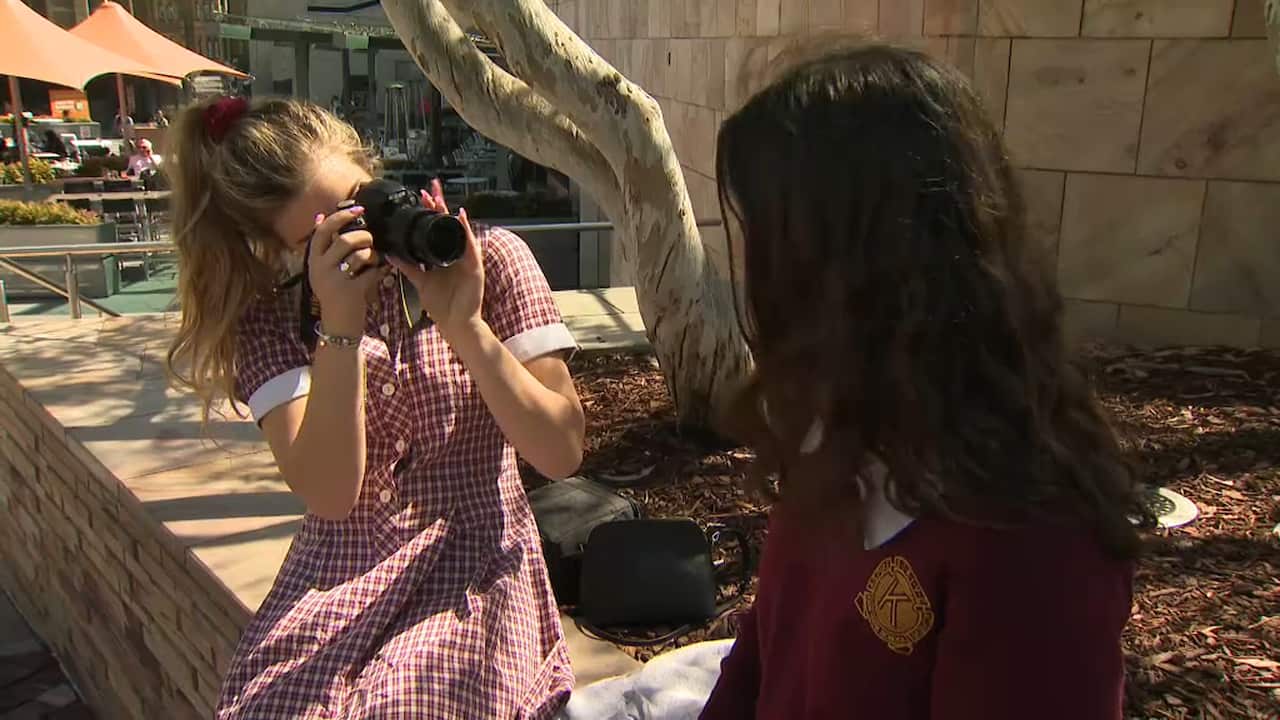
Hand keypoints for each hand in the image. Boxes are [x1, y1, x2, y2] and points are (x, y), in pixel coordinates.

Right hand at [308, 205, 386, 336]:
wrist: (338, 326)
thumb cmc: (334, 294)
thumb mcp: (322, 269)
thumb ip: (323, 246)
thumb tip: (320, 216)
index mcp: (313, 260)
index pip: (322, 231)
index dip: (340, 217)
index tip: (358, 209)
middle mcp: (320, 269)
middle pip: (344, 240)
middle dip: (363, 236)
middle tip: (371, 240)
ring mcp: (335, 280)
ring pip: (360, 255)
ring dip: (373, 253)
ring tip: (376, 259)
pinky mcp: (351, 292)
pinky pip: (372, 272)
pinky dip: (381, 270)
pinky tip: (384, 271)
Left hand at [388, 179, 484, 336]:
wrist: (455, 324)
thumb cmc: (443, 306)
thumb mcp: (420, 282)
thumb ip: (407, 267)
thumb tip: (389, 254)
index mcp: (443, 256)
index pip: (436, 227)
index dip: (429, 211)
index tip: (420, 196)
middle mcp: (456, 254)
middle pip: (447, 224)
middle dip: (440, 204)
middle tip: (431, 186)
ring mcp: (466, 259)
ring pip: (459, 230)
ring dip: (450, 213)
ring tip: (441, 198)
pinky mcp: (475, 267)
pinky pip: (470, 246)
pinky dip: (465, 231)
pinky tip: (459, 218)